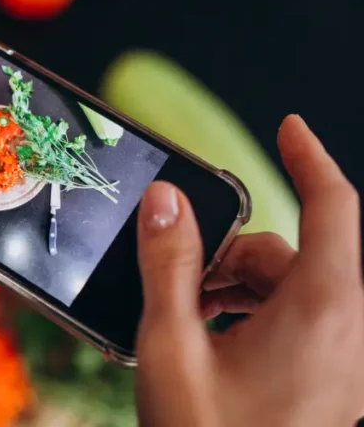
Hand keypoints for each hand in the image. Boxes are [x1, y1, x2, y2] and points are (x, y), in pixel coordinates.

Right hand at [134, 115, 362, 426]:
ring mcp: (341, 361)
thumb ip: (168, 266)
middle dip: (234, 252)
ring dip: (237, 289)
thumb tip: (164, 201)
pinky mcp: (330, 382)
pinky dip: (252, 318)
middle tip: (180, 280)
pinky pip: (298, 323)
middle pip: (296, 252)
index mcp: (321, 312)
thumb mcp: (172, 348)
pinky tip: (208, 342)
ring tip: (186, 320)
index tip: (290, 126)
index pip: (334, 208)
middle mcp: (345, 331)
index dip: (311, 158)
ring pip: (294, 289)